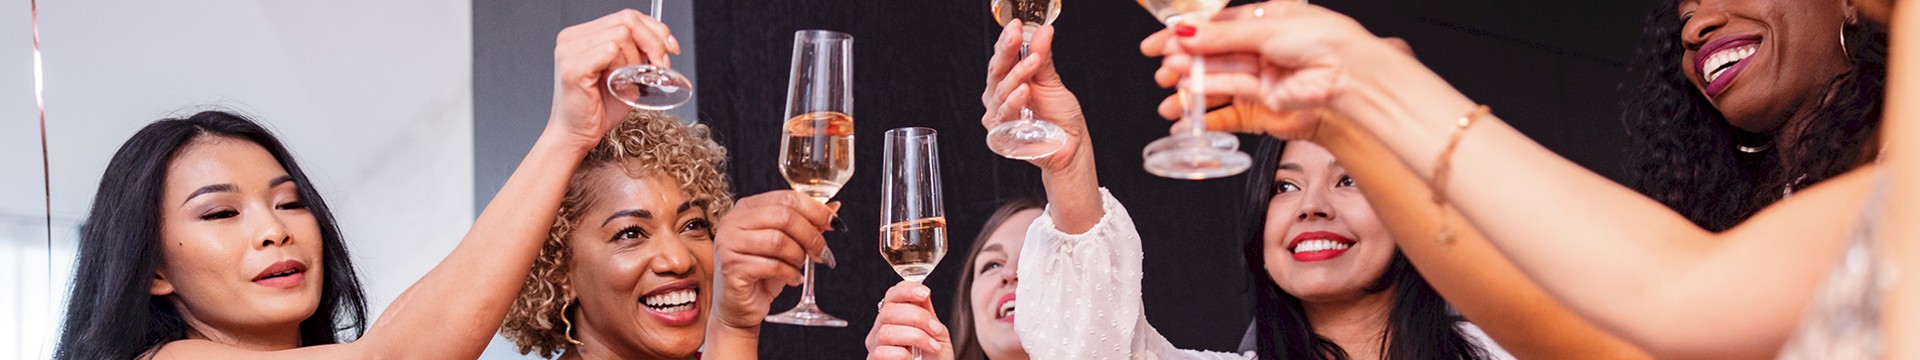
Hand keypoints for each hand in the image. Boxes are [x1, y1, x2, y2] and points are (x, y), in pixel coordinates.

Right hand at [547, 9, 681, 148]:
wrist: (577, 135)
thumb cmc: (598, 109)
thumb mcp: (626, 75)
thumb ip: (639, 55)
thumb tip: (664, 44)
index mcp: (582, 36)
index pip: (627, 16)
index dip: (655, 29)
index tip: (671, 47)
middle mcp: (572, 38)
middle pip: (627, 20)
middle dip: (653, 43)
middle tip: (660, 65)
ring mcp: (569, 51)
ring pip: (622, 35)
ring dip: (634, 60)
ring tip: (626, 80)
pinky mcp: (574, 67)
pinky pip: (610, 51)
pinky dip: (622, 67)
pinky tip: (616, 82)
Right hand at [711, 191, 835, 331]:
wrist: (739, 306)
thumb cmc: (762, 273)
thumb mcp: (788, 244)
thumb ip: (807, 224)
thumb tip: (834, 207)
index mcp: (747, 207)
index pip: (787, 197)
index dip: (816, 210)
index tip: (835, 224)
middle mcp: (733, 221)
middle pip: (784, 217)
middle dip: (811, 236)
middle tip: (823, 254)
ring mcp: (729, 244)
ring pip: (779, 241)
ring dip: (799, 256)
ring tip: (801, 267)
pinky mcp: (732, 268)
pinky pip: (772, 266)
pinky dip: (791, 274)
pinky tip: (793, 279)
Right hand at [864, 281, 954, 359]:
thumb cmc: (934, 359)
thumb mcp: (936, 332)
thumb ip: (928, 312)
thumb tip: (923, 292)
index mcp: (894, 318)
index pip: (892, 295)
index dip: (907, 289)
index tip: (925, 292)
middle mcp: (880, 330)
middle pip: (888, 311)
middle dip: (917, 317)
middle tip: (934, 329)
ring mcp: (875, 347)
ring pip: (886, 332)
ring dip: (915, 337)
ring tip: (931, 346)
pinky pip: (883, 353)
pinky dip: (902, 354)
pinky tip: (912, 358)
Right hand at [982, 20, 1089, 173]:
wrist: (1070, 145)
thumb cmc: (1060, 117)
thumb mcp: (1052, 82)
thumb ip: (1043, 58)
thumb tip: (1044, 32)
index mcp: (1008, 81)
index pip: (1002, 57)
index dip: (1007, 40)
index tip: (1016, 26)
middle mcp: (998, 97)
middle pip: (997, 70)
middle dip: (1007, 51)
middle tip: (1017, 35)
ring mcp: (998, 115)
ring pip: (1001, 90)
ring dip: (1017, 74)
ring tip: (1032, 62)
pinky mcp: (1002, 133)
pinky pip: (1004, 114)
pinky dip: (1014, 101)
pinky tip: (1024, 90)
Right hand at [1139, 2, 1393, 140]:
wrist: (1349, 74)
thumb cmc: (1324, 40)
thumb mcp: (1266, 27)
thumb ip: (1223, 35)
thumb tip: (1189, 32)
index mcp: (1265, 18)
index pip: (1217, 25)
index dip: (1188, 32)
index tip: (1163, 38)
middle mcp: (1262, 45)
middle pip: (1215, 51)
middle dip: (1186, 56)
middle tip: (1163, 60)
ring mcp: (1263, 72)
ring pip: (1219, 74)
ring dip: (1192, 77)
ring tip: (1170, 79)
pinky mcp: (1265, 98)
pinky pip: (1230, 96)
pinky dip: (1207, 97)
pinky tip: (1188, 97)